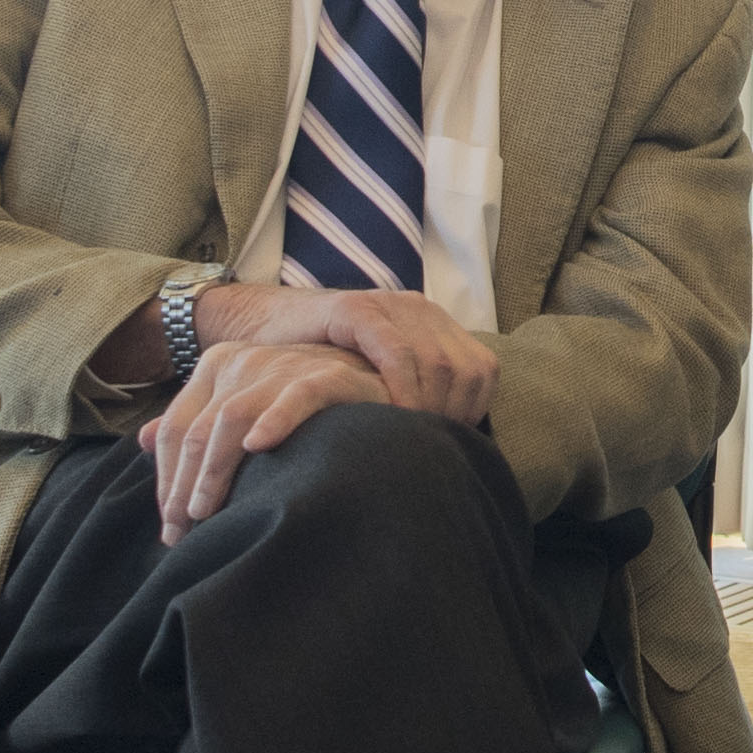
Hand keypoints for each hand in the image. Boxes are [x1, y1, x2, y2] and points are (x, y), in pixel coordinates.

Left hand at [150, 337, 384, 524]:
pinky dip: (275, 420)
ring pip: (232, 418)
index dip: (165, 479)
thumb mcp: (243, 408)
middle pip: (197, 430)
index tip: (169, 525)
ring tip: (207, 512)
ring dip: (214, 470)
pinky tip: (259, 446)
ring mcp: (283, 366)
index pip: (175, 428)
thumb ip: (196, 421)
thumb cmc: (300, 408)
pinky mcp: (327, 376)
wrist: (371, 382)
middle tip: (181, 533)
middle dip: (183, 487)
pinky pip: (296, 398)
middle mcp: (243, 362)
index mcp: (217, 367)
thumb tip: (141, 440)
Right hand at [220, 281, 494, 428]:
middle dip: (452, 414)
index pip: (482, 370)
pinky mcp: (356, 310)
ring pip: (437, 361)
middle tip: (429, 447)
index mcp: (435, 325)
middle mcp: (420, 310)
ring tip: (410, 437)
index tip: (450, 443)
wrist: (269, 333)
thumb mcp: (384, 382)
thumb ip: (420, 397)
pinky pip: (395, 350)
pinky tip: (390, 413)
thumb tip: (459, 443)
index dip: (472, 410)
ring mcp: (389, 306)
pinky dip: (400, 385)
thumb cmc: (326, 371)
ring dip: (429, 405)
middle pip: (465, 369)